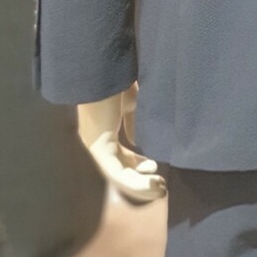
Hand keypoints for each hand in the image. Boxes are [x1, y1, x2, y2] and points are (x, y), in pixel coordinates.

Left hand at [77, 81, 165, 202]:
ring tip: (160, 188)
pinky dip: (135, 182)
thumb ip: (131, 122)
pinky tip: (152, 182)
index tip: (155, 166)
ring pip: (118, 176)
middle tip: (161, 185)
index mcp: (102, 131)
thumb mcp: (129, 103)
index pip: (119, 156)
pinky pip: (116, 173)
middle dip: (140, 180)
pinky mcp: (98, 147)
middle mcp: (96, 142)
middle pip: (119, 170)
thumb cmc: (117, 79)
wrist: (103, 67)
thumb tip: (135, 140)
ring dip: (140, 186)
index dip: (137, 165)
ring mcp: (95, 146)